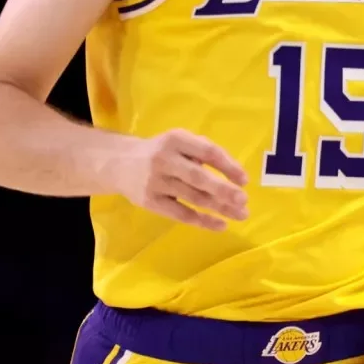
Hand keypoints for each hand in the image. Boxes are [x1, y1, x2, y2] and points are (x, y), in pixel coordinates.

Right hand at [116, 129, 249, 231]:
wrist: (119, 163)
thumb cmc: (160, 152)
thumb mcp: (177, 141)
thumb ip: (201, 151)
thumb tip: (233, 174)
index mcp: (175, 139)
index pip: (207, 151)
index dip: (228, 166)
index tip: (244, 180)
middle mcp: (164, 159)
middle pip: (199, 177)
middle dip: (224, 190)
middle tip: (244, 200)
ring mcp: (156, 182)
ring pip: (193, 198)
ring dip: (220, 208)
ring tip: (240, 214)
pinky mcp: (151, 202)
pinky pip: (181, 214)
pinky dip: (203, 221)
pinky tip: (221, 225)